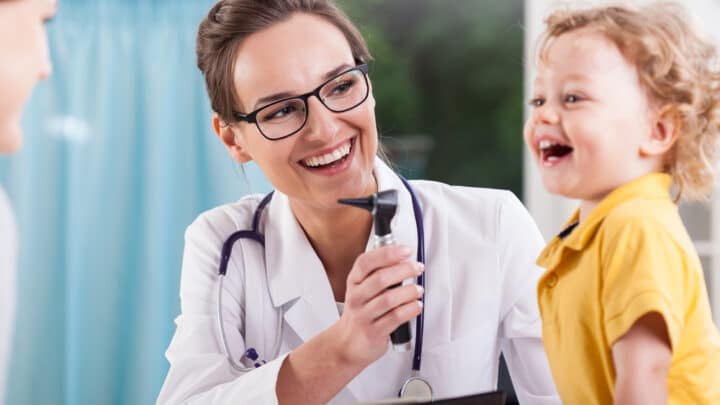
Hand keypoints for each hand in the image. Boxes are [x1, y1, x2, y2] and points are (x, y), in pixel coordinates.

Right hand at [332, 245, 423, 367]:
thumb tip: (403, 257)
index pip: (366, 262)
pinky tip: (416, 305)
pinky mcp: (374, 331)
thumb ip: (378, 273)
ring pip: (389, 299)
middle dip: (404, 270)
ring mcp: (364, 315)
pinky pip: (395, 318)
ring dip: (409, 291)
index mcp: (354, 281)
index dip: (388, 254)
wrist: (347, 343)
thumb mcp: (362, 288)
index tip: (406, 250)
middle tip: (417, 268)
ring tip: (418, 289)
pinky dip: (410, 309)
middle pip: (380, 279)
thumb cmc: (361, 311)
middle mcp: (356, 297)